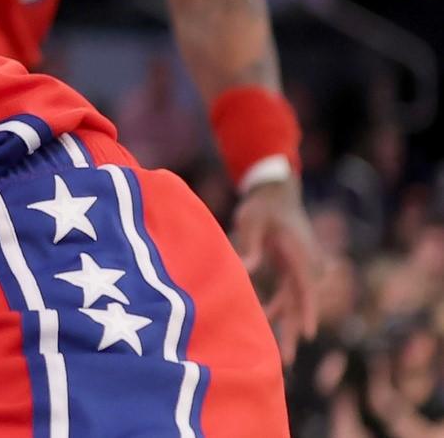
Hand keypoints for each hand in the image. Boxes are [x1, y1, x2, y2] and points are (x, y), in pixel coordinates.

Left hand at [230, 175, 321, 360]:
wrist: (275, 192)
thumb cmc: (262, 205)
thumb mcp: (252, 219)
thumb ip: (250, 243)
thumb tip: (246, 267)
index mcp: (299, 253)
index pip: (305, 287)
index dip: (306, 311)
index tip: (306, 333)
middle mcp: (305, 264)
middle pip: (301, 302)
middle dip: (294, 330)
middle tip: (288, 359)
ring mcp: (299, 268)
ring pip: (295, 302)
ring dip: (287, 325)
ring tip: (281, 355)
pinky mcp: (291, 268)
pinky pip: (287, 294)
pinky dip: (278, 308)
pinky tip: (264, 321)